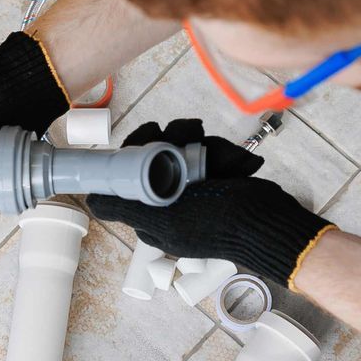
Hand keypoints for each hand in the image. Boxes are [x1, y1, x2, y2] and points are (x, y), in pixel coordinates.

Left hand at [89, 120, 334, 288]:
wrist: (270, 222)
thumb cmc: (218, 224)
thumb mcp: (166, 220)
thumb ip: (128, 207)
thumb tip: (91, 199)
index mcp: (151, 212)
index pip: (129, 171)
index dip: (135, 150)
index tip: (150, 138)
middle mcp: (168, 197)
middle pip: (155, 151)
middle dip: (171, 139)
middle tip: (187, 136)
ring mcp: (193, 184)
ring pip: (183, 144)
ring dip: (201, 142)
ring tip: (217, 151)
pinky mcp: (217, 174)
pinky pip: (210, 149)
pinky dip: (223, 152)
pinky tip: (237, 162)